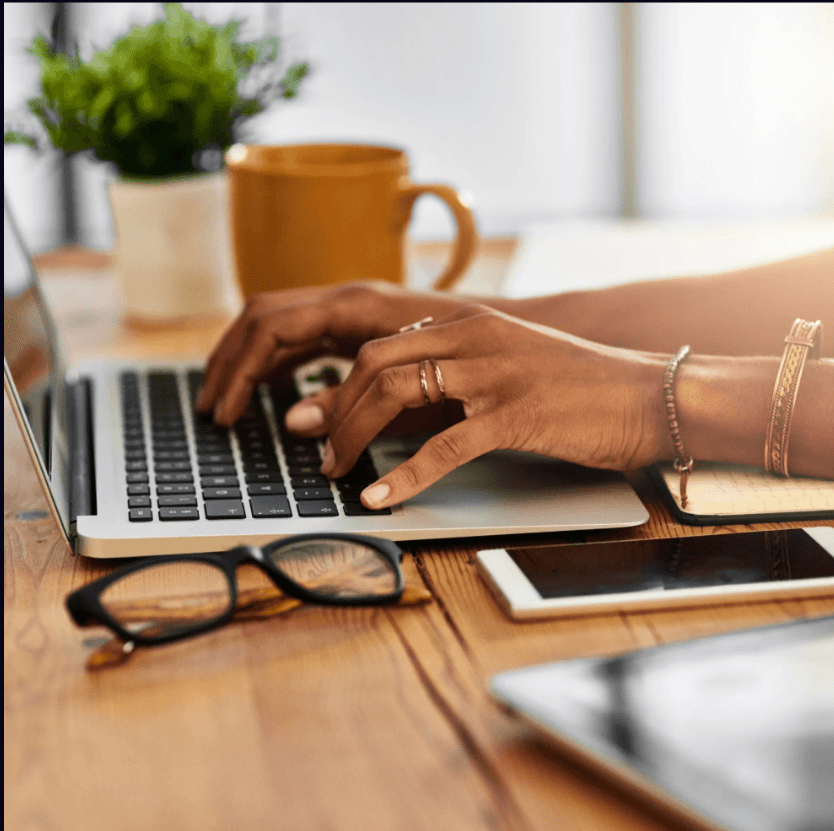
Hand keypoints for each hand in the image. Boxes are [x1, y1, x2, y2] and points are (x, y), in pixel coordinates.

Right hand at [195, 281, 468, 423]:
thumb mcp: (412, 389)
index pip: (270, 327)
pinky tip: (273, 390)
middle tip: (210, 408)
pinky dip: (278, 361)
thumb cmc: (475, 357)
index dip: (239, 370)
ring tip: (228, 402)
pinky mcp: (363, 325)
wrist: (516, 333)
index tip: (224, 412)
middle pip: (263, 318)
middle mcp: (347, 299)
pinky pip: (304, 335)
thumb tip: (293, 422)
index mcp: (354, 305)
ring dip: (248, 360)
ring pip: (279, 323)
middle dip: (229, 361)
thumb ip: (352, 403)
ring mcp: (353, 309)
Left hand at [292, 305, 673, 508]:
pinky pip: (442, 448)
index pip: (381, 345)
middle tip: (316, 447)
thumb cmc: (582, 386)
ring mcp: (493, 374)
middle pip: (375, 364)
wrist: (648, 395)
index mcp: (469, 323)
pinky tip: (381, 498)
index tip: (316, 414)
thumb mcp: (513, 362)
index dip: (340, 384)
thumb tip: (413, 402)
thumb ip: (462, 371)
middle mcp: (473, 338)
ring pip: (396, 394)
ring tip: (335, 471)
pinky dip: (403, 476)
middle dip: (334, 409)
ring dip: (354, 436)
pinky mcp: (514, 415)